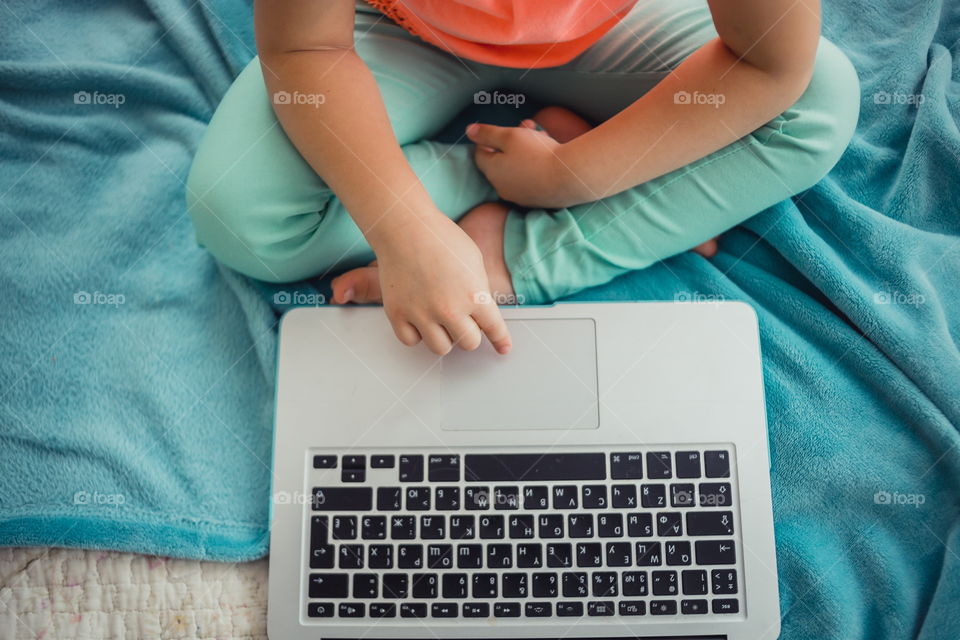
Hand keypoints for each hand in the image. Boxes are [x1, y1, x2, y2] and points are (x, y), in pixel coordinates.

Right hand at [372, 214, 511, 355]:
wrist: (405, 227)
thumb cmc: (439, 237)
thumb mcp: (474, 261)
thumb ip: (479, 289)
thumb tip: (479, 313)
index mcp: (474, 295)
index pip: (494, 329)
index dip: (500, 340)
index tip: (503, 348)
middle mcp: (449, 310)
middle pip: (468, 343)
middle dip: (468, 333)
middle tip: (462, 321)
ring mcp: (422, 314)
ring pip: (441, 349)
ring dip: (444, 337)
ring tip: (439, 321)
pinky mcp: (398, 314)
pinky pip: (411, 341)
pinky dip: (416, 334)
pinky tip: (419, 320)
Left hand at [466, 122, 574, 208]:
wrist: (568, 177)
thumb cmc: (536, 154)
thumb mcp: (509, 136)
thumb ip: (487, 133)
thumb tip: (468, 131)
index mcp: (492, 172)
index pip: (480, 154)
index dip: (487, 139)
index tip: (501, 130)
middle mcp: (502, 187)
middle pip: (500, 161)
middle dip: (510, 142)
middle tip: (525, 127)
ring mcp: (520, 195)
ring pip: (517, 168)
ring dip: (524, 150)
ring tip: (540, 135)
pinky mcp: (536, 199)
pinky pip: (530, 178)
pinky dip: (534, 165)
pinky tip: (548, 153)